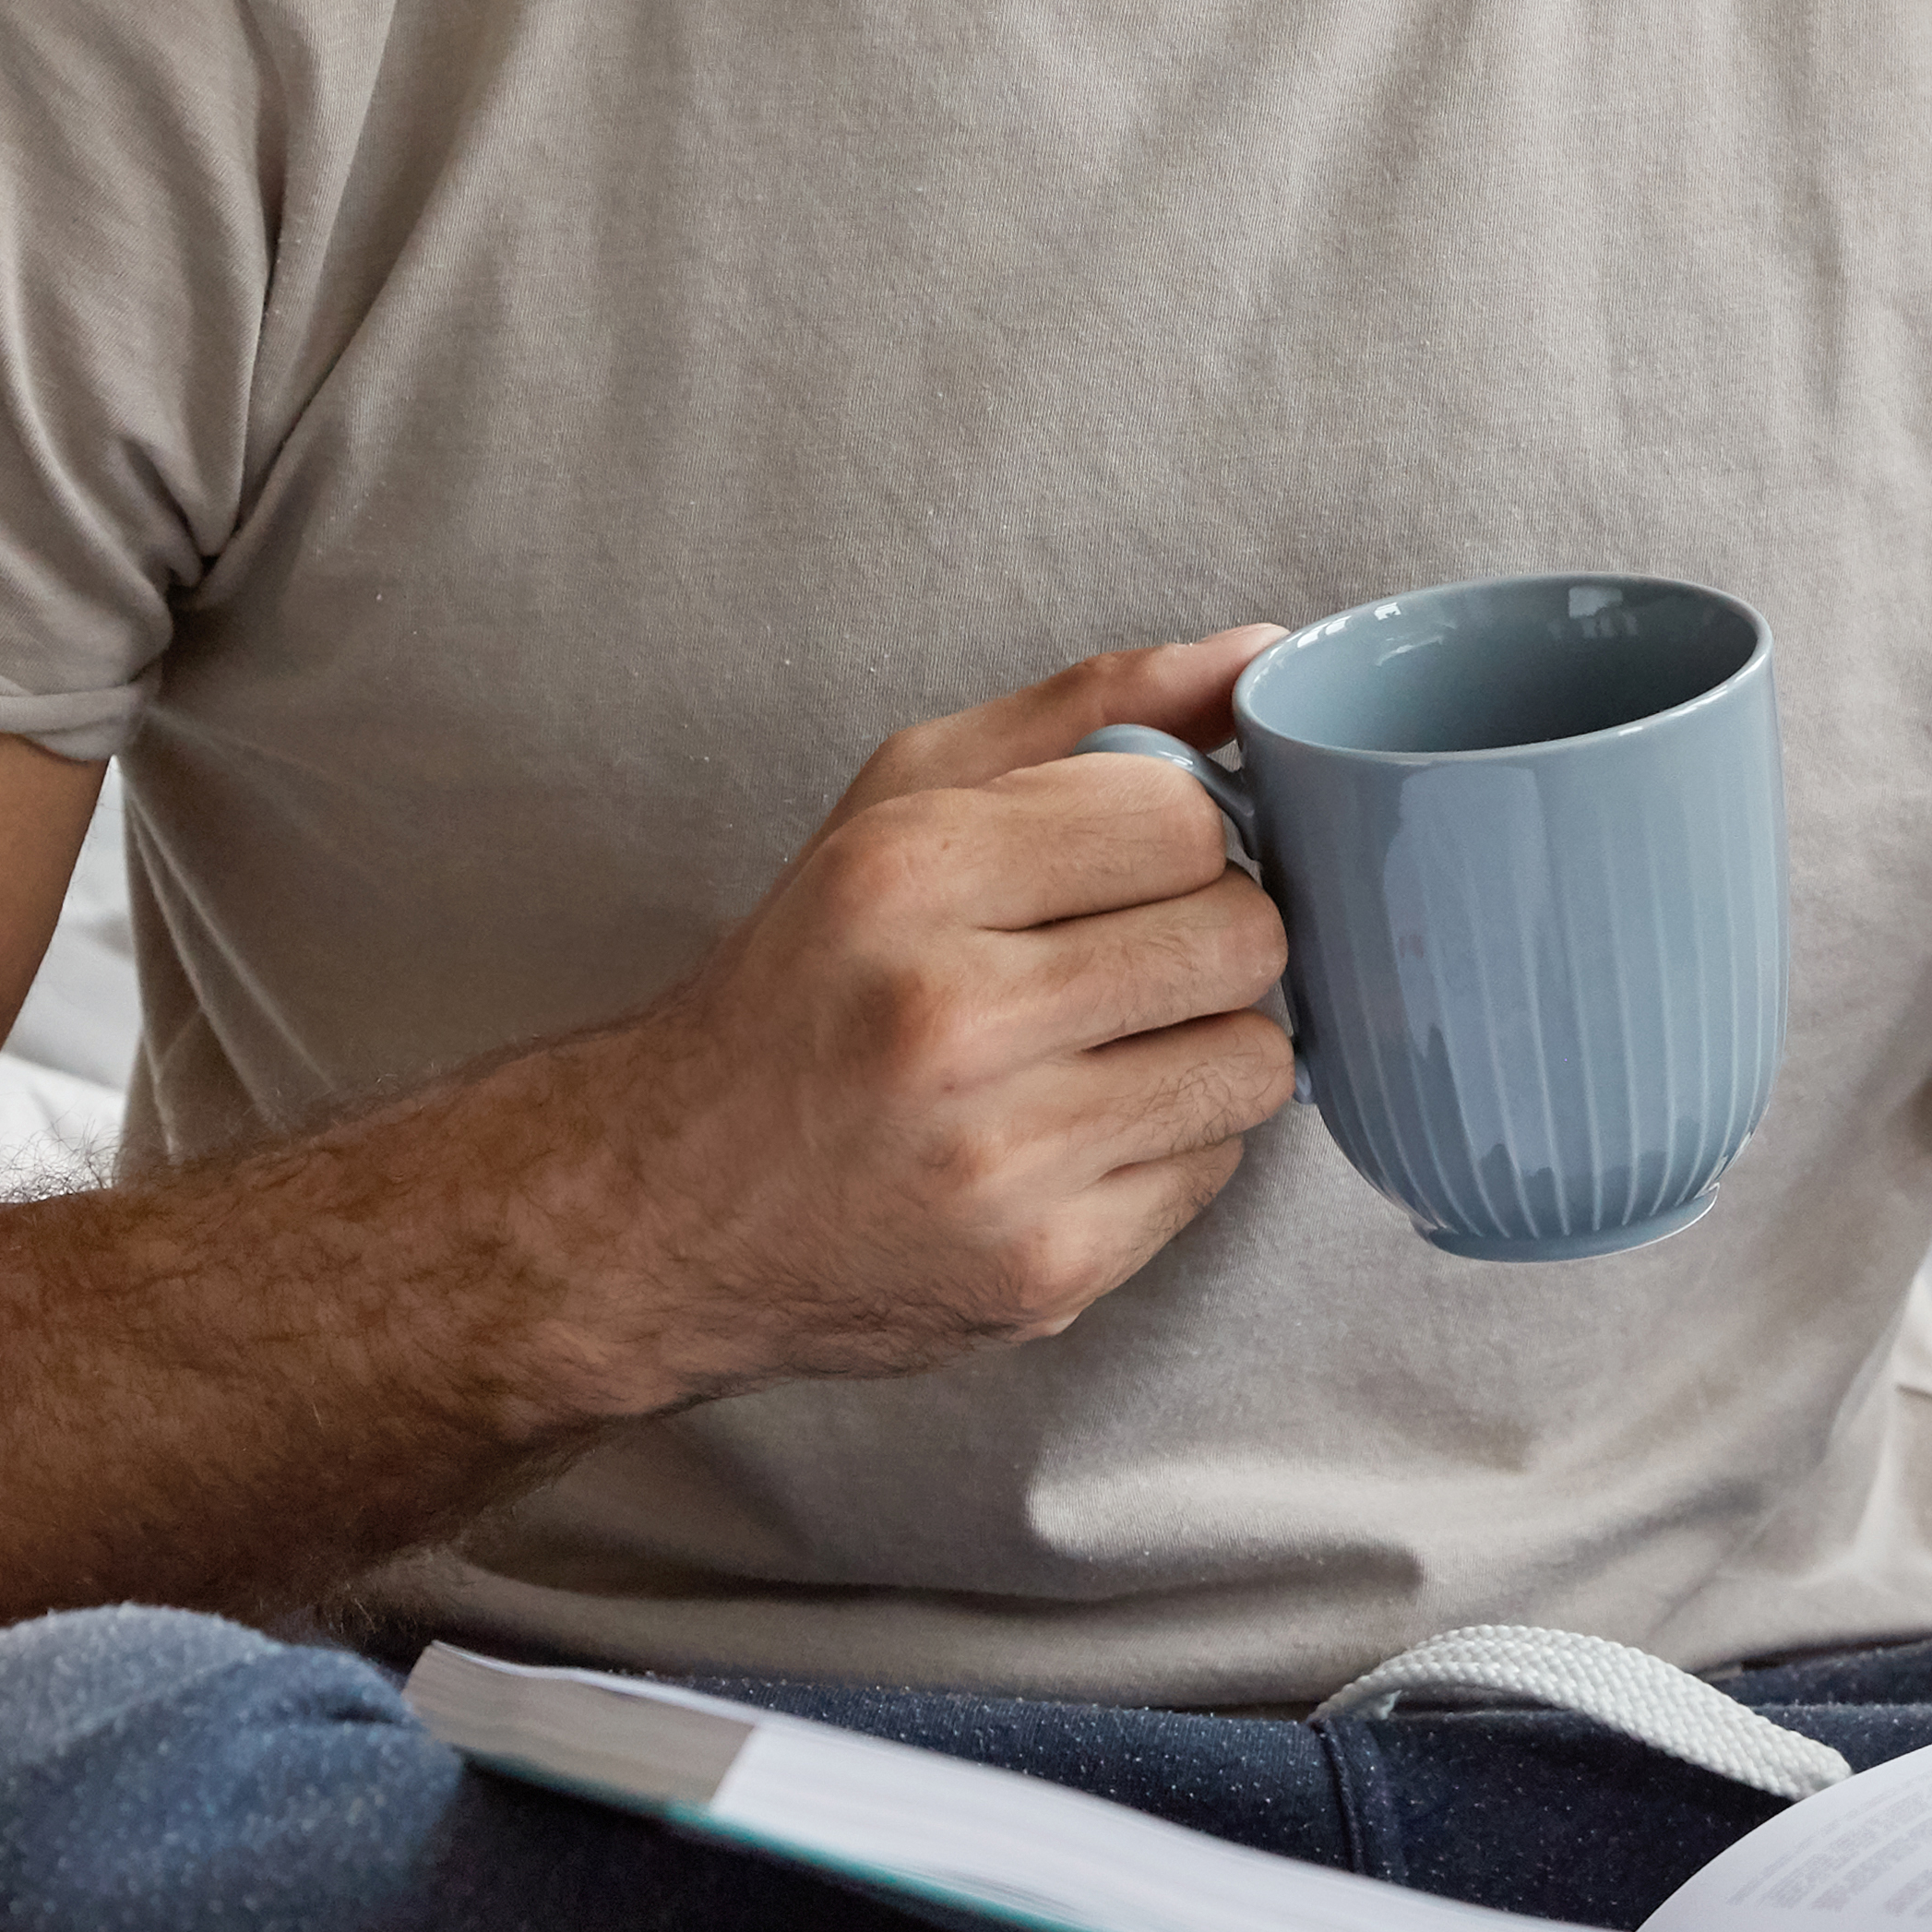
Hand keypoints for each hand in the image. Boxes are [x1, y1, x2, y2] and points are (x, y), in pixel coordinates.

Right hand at [582, 628, 1300, 1401]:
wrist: (667, 1205)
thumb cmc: (807, 984)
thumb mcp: (902, 803)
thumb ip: (1088, 711)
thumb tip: (1263, 658)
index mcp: (908, 875)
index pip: (1187, 818)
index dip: (1184, 836)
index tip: (1133, 863)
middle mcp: (947, 1021)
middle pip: (1245, 938)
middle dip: (1212, 936)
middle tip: (1128, 955)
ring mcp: (1000, 1164)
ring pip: (1256, 1062)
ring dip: (1203, 1046)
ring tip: (1102, 1046)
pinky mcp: (1044, 1274)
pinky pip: (1214, 1172)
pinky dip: (1166, 1148)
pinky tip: (1073, 1135)